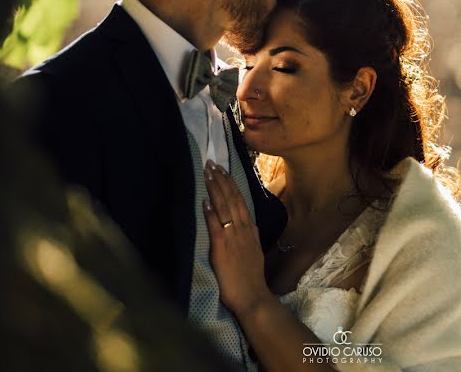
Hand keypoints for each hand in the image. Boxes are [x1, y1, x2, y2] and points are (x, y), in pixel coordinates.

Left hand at [202, 159, 272, 316]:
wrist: (252, 296)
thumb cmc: (250, 278)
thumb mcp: (255, 252)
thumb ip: (251, 237)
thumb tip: (250, 225)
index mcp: (250, 230)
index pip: (240, 201)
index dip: (231, 184)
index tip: (223, 170)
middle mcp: (243, 230)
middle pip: (232, 199)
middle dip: (222, 180)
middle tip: (212, 164)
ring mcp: (234, 238)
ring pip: (225, 208)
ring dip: (215, 189)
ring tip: (208, 174)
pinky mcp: (223, 248)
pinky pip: (216, 226)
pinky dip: (211, 212)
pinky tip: (205, 201)